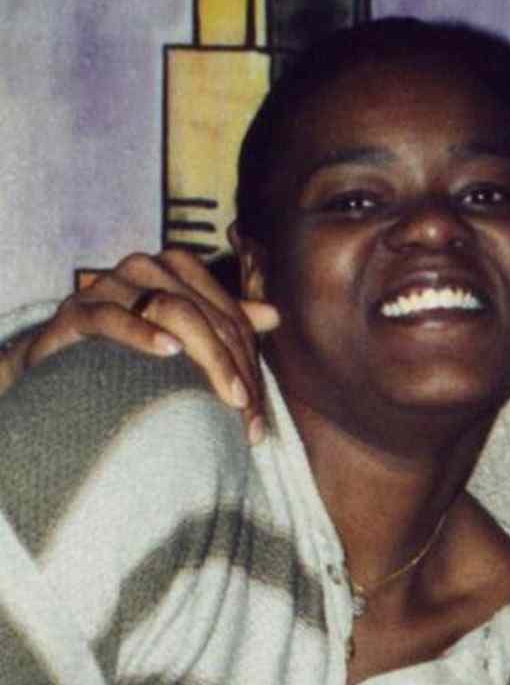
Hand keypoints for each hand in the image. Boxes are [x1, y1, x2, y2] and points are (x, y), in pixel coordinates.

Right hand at [0, 250, 278, 441]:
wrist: (57, 356)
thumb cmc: (127, 345)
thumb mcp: (180, 334)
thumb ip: (224, 322)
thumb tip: (276, 315)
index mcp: (176, 268)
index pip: (229, 316)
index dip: (251, 364)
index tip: (258, 414)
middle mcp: (146, 269)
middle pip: (209, 316)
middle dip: (236, 370)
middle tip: (248, 417)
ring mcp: (110, 285)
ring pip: (175, 311)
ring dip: (208, 358)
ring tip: (229, 398)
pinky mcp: (78, 310)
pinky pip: (115, 317)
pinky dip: (143, 333)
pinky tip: (170, 352)